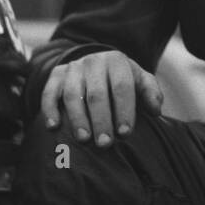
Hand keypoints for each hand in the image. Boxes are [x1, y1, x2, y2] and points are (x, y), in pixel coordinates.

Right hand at [39, 50, 163, 146]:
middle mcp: (93, 61)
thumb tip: (156, 110)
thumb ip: (151, 93)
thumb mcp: (140, 81)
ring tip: (84, 139)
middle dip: (101, 120)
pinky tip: (53, 127)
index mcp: (117, 61)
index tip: (125, 133)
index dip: (124, 110)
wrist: (97, 65)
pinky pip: (49, 92)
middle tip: (105, 144)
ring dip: (78, 119)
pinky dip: (50, 109)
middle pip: (97, 94)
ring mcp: (73, 67)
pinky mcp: (56, 75)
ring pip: (72, 95)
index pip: (122, 87)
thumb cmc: (122, 80)